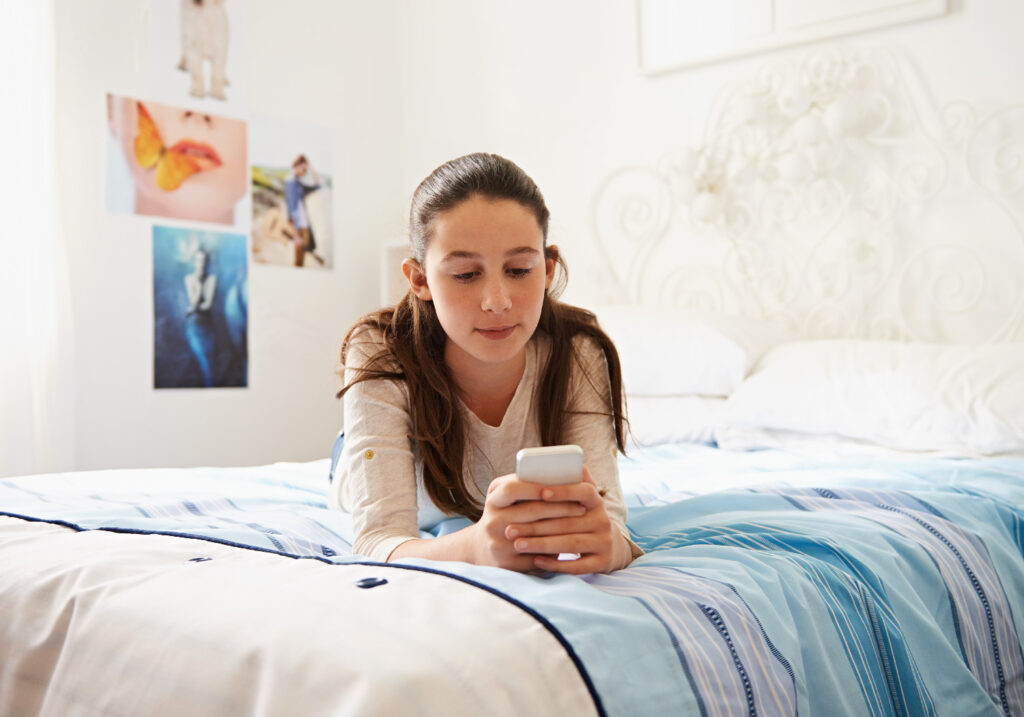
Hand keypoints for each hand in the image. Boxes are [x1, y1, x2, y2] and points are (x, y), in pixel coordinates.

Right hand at [466, 473, 587, 571]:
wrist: (483, 548)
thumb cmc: (507, 514)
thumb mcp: (508, 497)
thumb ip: (527, 484)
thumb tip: (563, 475)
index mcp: (493, 500)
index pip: (512, 489)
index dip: (534, 488)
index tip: (557, 487)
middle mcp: (491, 522)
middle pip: (530, 512)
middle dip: (560, 507)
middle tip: (581, 507)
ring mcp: (497, 545)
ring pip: (537, 536)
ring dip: (562, 528)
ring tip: (580, 523)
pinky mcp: (507, 565)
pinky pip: (537, 556)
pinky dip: (556, 550)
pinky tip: (570, 543)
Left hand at [504, 467, 631, 573]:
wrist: (609, 547)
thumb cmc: (582, 517)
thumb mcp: (580, 500)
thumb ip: (568, 482)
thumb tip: (549, 462)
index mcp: (595, 500)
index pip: (584, 491)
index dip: (564, 491)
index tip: (542, 492)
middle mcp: (603, 520)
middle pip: (568, 522)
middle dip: (535, 526)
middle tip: (509, 529)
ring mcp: (604, 542)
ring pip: (570, 544)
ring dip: (541, 545)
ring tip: (517, 545)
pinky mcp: (602, 562)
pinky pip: (577, 566)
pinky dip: (555, 564)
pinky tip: (536, 561)